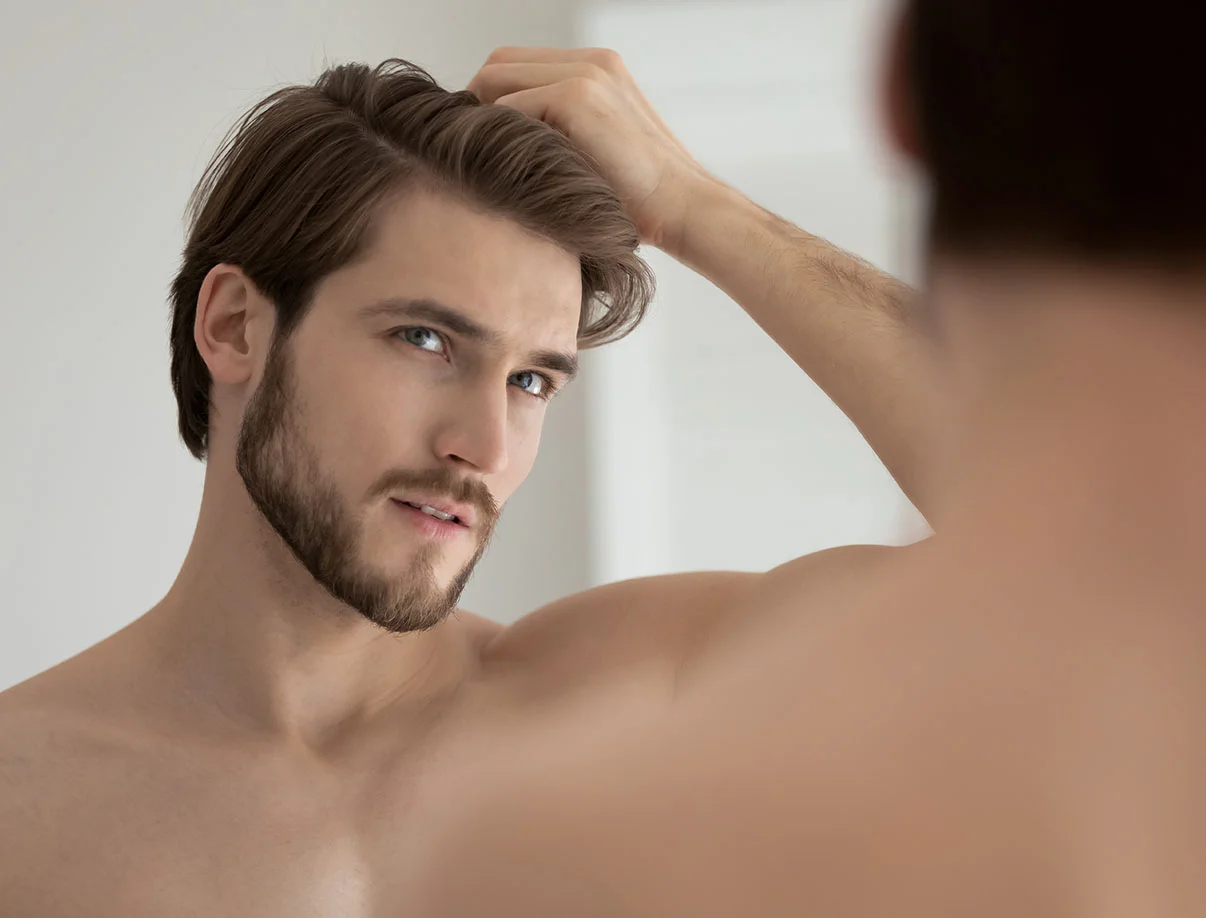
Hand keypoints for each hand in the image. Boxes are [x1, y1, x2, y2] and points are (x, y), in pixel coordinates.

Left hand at [467, 47, 716, 253]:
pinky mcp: (578, 95)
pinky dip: (497, 138)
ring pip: (495, 79)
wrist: (683, 209)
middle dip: (475, 104)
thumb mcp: (592, 154)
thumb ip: (557, 133)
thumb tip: (498, 146)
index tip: (477, 143)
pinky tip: (501, 171)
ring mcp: (586, 73)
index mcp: (597, 69)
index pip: (515, 65)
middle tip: (465, 151)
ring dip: (481, 121)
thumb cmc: (640, 199)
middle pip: (498, 63)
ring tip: (477, 162)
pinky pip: (509, 106)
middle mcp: (591, 61)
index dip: (488, 100)